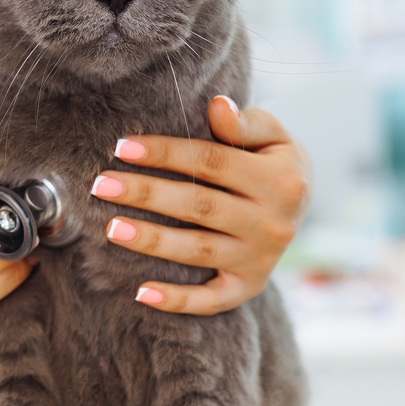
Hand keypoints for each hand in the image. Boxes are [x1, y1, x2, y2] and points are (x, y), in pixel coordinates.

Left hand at [88, 96, 309, 316]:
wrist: (303, 202)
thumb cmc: (272, 159)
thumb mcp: (273, 134)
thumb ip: (245, 122)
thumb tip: (218, 105)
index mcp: (279, 180)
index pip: (212, 163)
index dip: (166, 154)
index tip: (121, 147)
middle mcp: (273, 223)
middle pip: (199, 207)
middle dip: (147, 195)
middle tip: (101, 186)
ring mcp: (261, 259)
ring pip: (199, 251)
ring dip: (153, 242)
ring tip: (112, 228)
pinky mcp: (249, 286)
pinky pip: (212, 299)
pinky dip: (178, 300)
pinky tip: (141, 293)